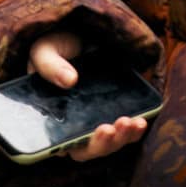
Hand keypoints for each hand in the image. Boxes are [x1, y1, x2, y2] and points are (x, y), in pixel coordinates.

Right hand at [27, 31, 150, 161]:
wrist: (78, 36)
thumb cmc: (54, 46)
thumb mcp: (44, 50)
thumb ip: (50, 65)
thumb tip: (69, 80)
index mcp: (49, 118)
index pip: (58, 144)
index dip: (72, 147)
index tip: (83, 138)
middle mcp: (73, 127)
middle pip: (87, 150)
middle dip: (102, 144)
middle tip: (110, 128)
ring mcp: (94, 122)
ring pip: (108, 144)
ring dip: (121, 138)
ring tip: (131, 122)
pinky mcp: (113, 114)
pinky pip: (124, 132)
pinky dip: (134, 131)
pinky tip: (141, 121)